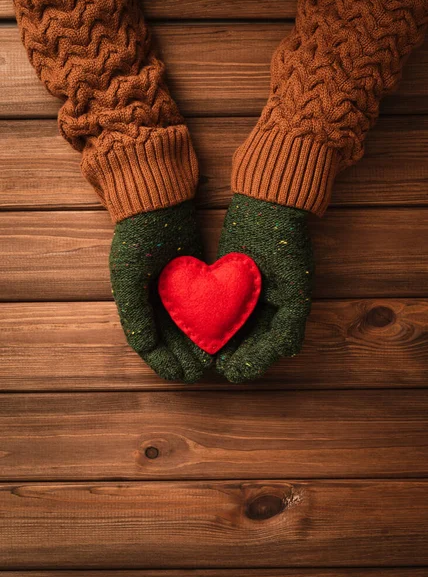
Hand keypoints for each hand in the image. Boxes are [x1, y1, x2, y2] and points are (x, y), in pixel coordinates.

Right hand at [110, 201, 212, 381]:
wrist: (158, 202)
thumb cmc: (137, 240)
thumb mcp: (129, 278)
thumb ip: (135, 314)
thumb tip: (144, 348)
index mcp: (135, 303)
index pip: (147, 343)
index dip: (162, 361)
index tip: (179, 374)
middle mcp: (153, 301)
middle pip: (169, 339)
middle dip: (184, 357)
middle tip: (201, 370)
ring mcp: (173, 290)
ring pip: (186, 326)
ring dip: (196, 344)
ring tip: (211, 358)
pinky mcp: (193, 278)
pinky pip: (200, 306)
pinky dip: (207, 322)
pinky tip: (220, 332)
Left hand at [216, 194, 313, 382]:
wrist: (267, 207)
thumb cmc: (285, 244)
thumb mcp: (295, 285)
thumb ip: (293, 322)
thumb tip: (287, 352)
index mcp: (289, 312)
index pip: (272, 349)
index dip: (253, 363)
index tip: (233, 369)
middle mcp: (272, 310)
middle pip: (253, 345)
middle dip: (237, 357)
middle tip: (217, 366)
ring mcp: (253, 299)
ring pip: (238, 333)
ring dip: (225, 345)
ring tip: (208, 356)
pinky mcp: (234, 287)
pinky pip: (225, 312)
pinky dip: (216, 324)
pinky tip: (201, 331)